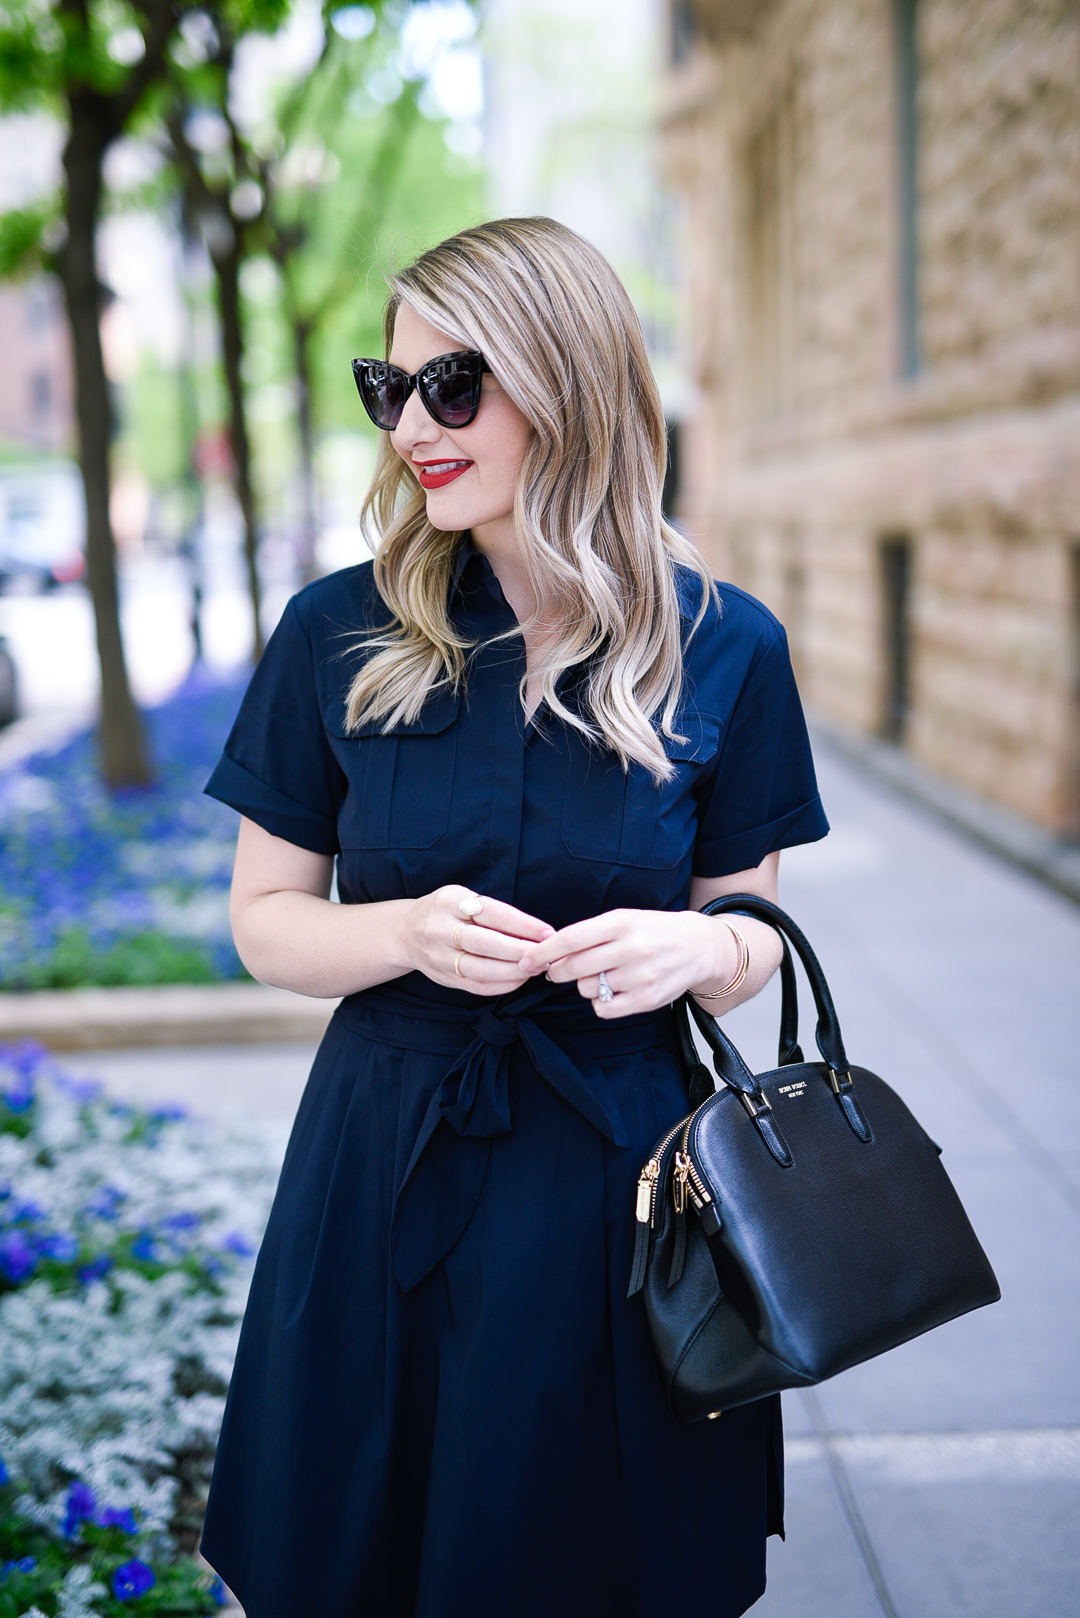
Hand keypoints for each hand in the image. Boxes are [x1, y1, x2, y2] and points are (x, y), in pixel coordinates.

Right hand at [405, 885, 553, 995]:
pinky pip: (477, 986)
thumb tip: (536, 931)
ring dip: (515, 971)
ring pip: (482, 969)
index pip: (493, 913)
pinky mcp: (443, 978)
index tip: (548, 933)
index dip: (524, 925)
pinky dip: (503, 985)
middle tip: (546, 954)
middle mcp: (440, 929)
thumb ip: (493, 912)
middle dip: (521, 951)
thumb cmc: (445, 912)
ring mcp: (439, 956)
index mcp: (449, 901)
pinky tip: (520, 979)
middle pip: (486, 944)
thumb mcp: (462, 897)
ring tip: (537, 968)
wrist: (404, 933)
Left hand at [520, 908, 735, 1018]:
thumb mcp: (623, 919)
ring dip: (585, 985)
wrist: (698, 947)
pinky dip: (600, 1003)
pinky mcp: (647, 998)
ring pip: (587, 989)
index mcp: (621, 922)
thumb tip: (548, 954)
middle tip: (558, 970)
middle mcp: (631, 948)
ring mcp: (640, 975)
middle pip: (573, 967)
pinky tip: (613, 990)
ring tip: (604, 974)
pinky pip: (603, 1009)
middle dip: (557, 971)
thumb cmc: (653, 931)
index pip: (570, 939)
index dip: (542, 952)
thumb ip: (588, 934)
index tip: (525, 961)